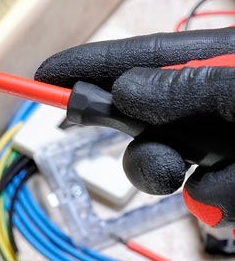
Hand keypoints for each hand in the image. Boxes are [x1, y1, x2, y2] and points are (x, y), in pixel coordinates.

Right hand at [35, 28, 234, 228]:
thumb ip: (190, 88)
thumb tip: (124, 91)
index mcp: (222, 63)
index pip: (143, 58)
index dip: (90, 65)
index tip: (44, 76)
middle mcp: (219, 105)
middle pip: (146, 120)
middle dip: (144, 141)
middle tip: (144, 147)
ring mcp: (229, 147)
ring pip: (173, 169)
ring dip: (197, 180)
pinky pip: (207, 201)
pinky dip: (225, 202)